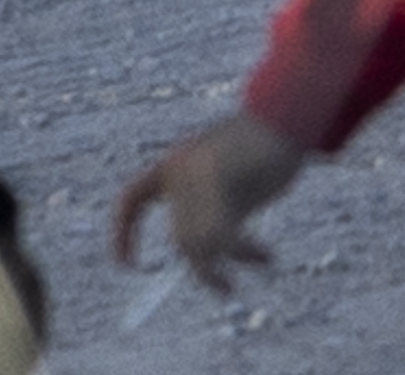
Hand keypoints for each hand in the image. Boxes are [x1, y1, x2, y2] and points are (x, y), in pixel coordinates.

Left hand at [113, 113, 307, 294]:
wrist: (280, 116)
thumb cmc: (256, 152)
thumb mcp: (224, 182)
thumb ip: (209, 209)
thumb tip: (205, 256)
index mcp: (171, 164)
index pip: (133, 200)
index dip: (124, 233)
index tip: (124, 265)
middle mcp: (177, 171)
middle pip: (182, 237)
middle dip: (204, 268)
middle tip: (226, 287)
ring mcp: (196, 176)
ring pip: (200, 242)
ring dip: (222, 268)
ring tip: (256, 267)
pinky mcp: (220, 182)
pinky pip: (224, 234)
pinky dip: (243, 252)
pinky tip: (265, 256)